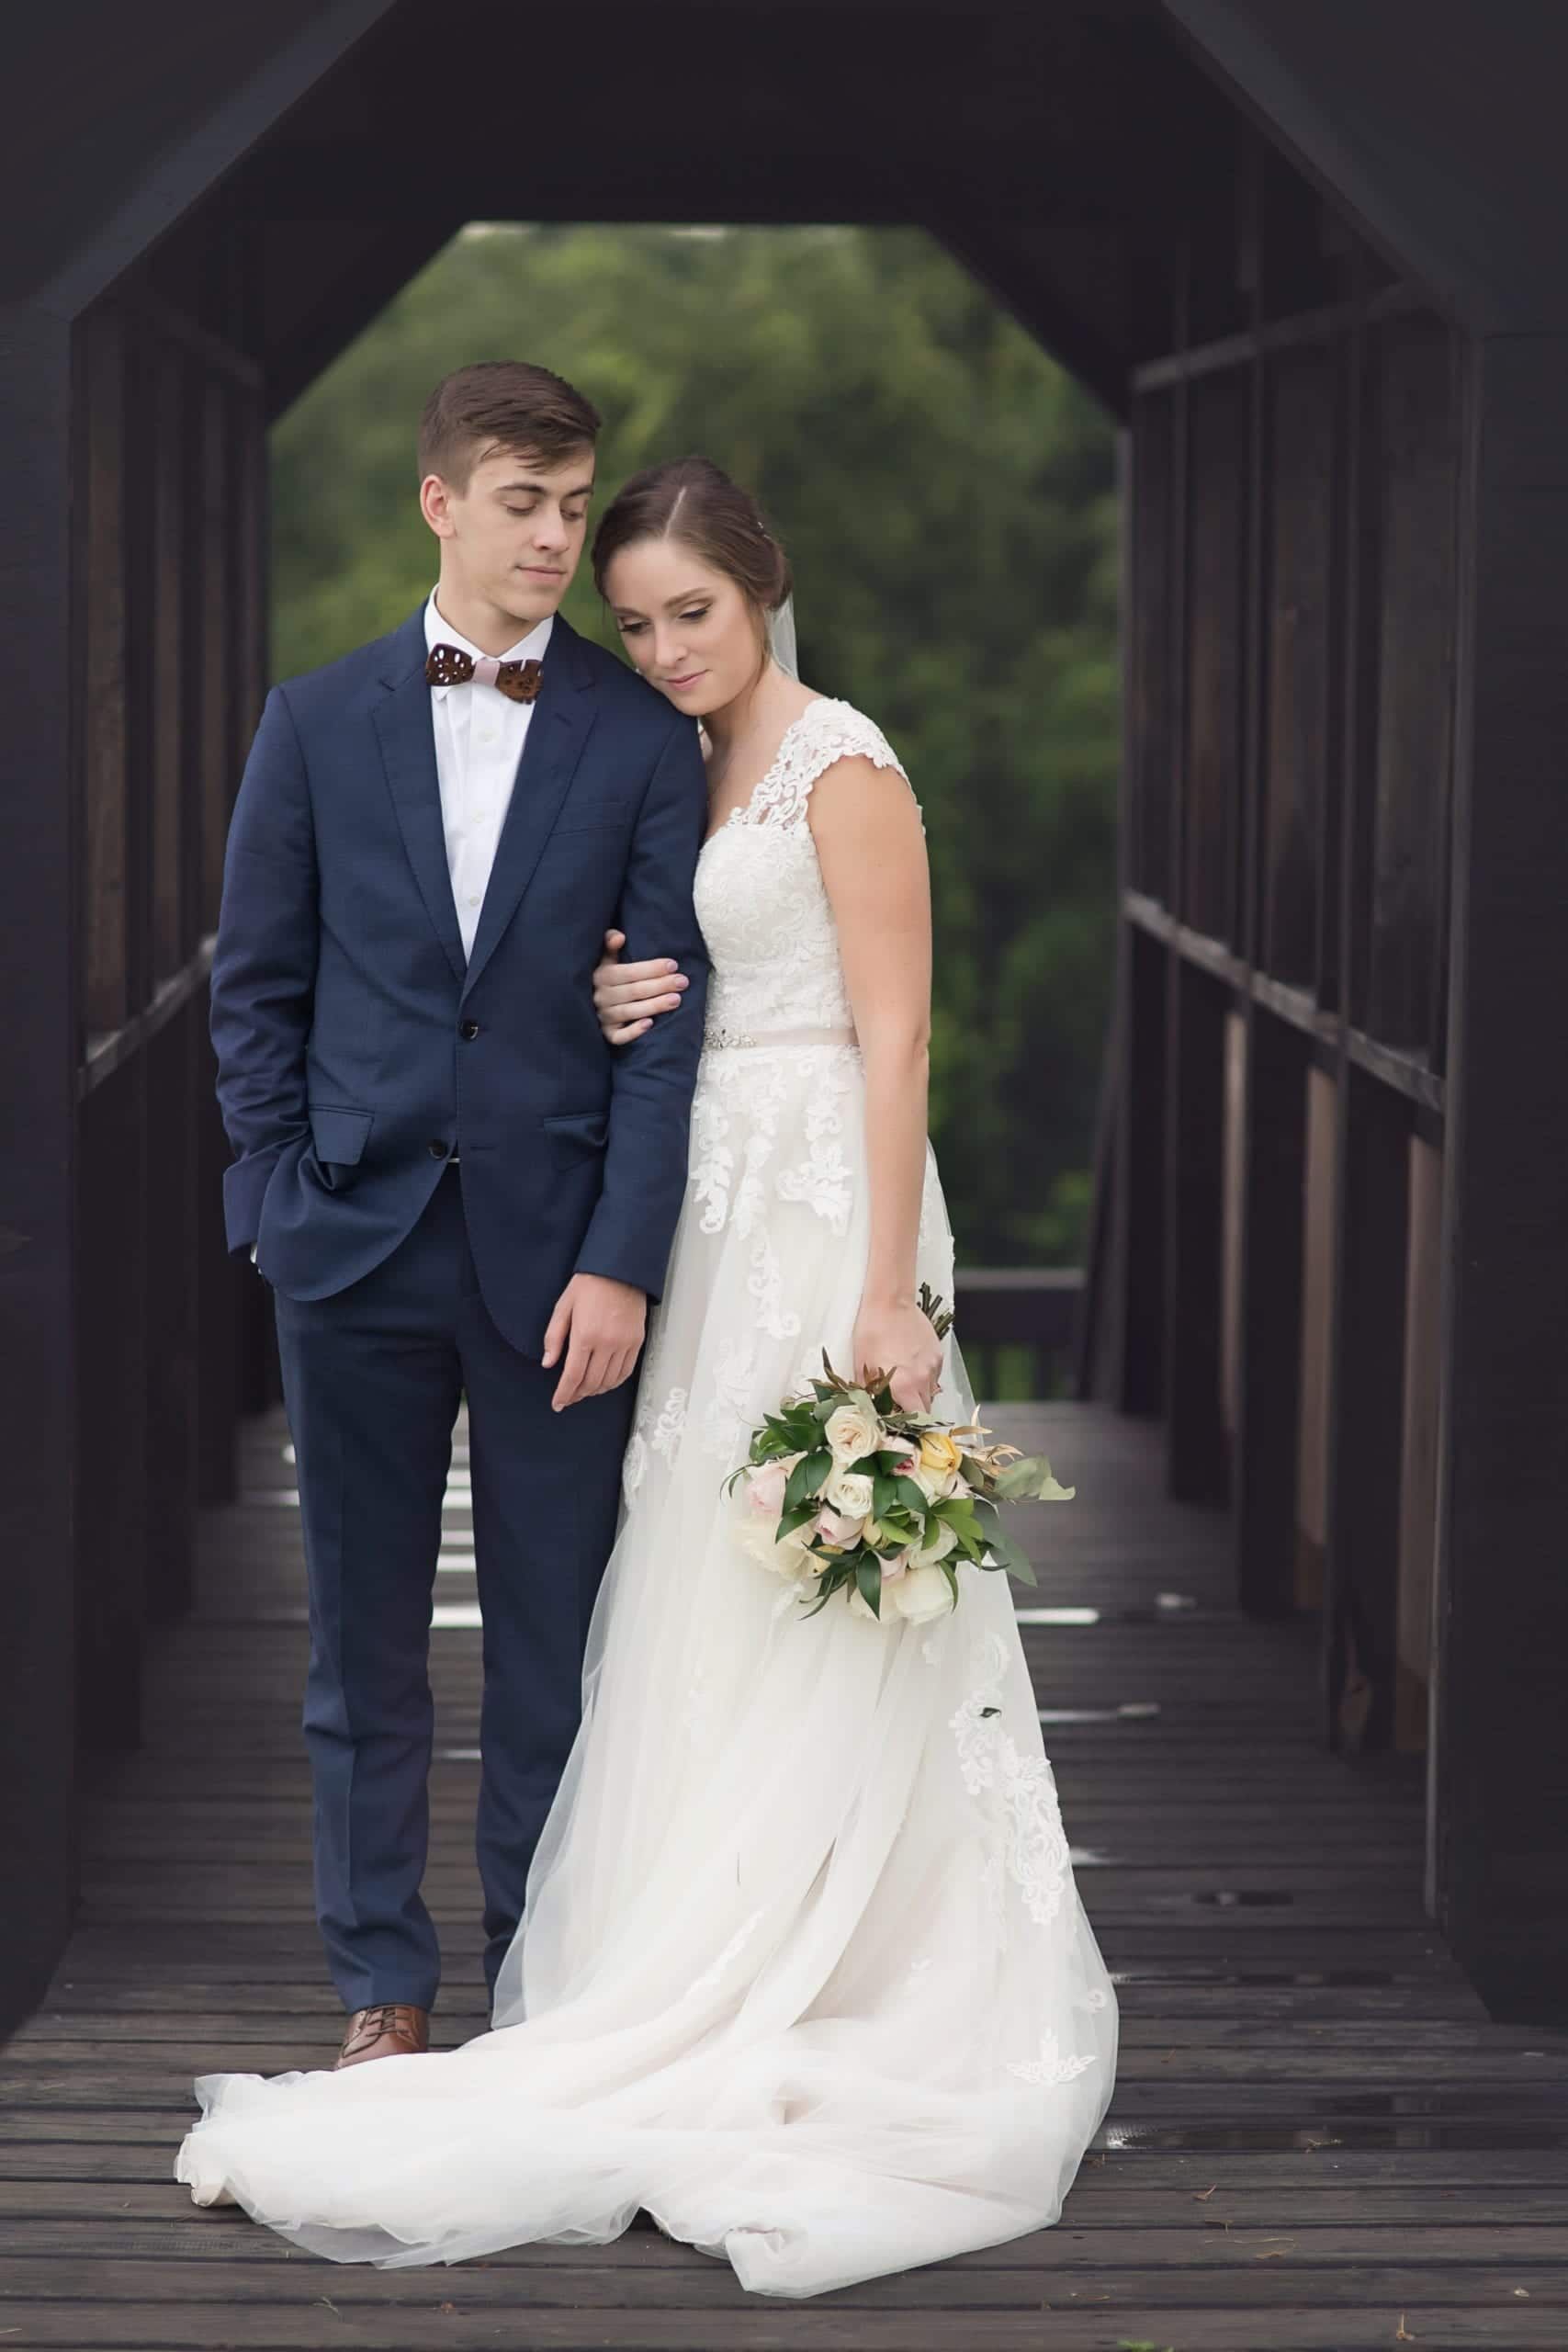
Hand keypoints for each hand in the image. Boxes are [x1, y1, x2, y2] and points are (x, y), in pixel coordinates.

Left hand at [542, 1272, 646, 1409]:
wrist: (620, 1270)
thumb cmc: (589, 1285)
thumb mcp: (563, 1307)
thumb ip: (554, 1338)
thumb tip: (548, 1364)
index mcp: (584, 1335)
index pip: (572, 1376)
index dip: (564, 1394)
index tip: (558, 1404)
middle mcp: (606, 1344)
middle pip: (591, 1382)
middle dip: (577, 1394)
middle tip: (569, 1397)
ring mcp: (624, 1344)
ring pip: (609, 1381)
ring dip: (595, 1391)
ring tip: (585, 1391)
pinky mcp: (637, 1342)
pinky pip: (626, 1372)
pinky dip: (614, 1382)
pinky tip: (605, 1383)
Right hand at [592, 928, 688, 1044]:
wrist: (583, 1003)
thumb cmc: (603, 978)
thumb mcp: (603, 959)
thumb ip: (609, 944)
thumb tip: (620, 936)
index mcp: (601, 976)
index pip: (629, 972)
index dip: (651, 968)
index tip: (673, 965)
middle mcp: (601, 997)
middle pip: (634, 991)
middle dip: (660, 985)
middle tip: (683, 982)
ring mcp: (603, 1016)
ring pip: (630, 1012)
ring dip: (654, 1006)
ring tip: (676, 1000)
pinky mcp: (605, 1034)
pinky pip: (618, 1036)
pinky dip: (632, 1032)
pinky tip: (649, 1024)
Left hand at [851, 1298, 943, 1415]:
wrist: (889, 1301)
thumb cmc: (870, 1332)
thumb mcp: (862, 1366)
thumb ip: (870, 1394)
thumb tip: (871, 1411)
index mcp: (904, 1386)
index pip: (916, 1420)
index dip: (909, 1426)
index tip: (899, 1424)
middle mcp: (923, 1379)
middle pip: (926, 1409)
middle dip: (914, 1412)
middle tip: (898, 1406)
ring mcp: (933, 1366)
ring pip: (931, 1392)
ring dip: (919, 1394)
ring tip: (902, 1382)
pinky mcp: (938, 1353)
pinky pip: (934, 1375)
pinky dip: (924, 1376)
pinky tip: (910, 1365)